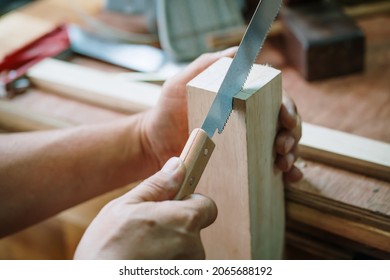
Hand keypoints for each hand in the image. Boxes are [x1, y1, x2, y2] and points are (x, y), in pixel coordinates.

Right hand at [74, 157, 216, 259]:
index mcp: (184, 220)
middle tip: (147, 228)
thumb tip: (177, 166)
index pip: (208, 206)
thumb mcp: (124, 207)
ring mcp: (187, 267)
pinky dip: (164, 261)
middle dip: (174, 225)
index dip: (192, 202)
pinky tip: (142, 261)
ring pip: (183, 248)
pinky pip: (177, 263)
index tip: (176, 203)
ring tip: (140, 248)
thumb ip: (156, 186)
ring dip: (168, 245)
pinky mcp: (181, 277)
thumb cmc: (106, 250)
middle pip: (193, 228)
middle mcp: (193, 247)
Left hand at [140, 47, 301, 180]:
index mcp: (242, 101)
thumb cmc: (167, 111)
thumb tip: (236, 52)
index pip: (276, 100)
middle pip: (285, 125)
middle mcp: (250, 121)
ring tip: (283, 163)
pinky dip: (285, 173)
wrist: (153, 145)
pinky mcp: (241, 166)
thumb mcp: (181, 83)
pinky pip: (268, 170)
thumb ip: (206, 65)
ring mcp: (247, 145)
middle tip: (282, 145)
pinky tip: (288, 178)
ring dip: (291, 154)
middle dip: (291, 134)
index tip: (286, 118)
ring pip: (282, 147)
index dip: (288, 108)